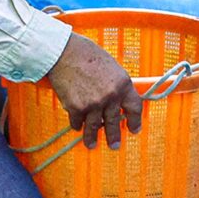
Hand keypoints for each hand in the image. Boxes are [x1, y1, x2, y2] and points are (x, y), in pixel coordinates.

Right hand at [47, 33, 142, 148]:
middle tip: (114, 145)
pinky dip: (77, 125)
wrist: (63, 52)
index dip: (135, 120)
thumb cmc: (86, 54)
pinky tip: (77, 126)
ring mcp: (93, 104)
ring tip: (92, 144)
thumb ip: (115, 85)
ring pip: (95, 127)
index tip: (134, 129)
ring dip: (92, 138)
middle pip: (114, 122)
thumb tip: (116, 100)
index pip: (134, 107)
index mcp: (122, 84)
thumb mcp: (110, 67)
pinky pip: (78, 122)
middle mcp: (110, 96)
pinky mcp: (76, 108)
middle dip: (114, 137)